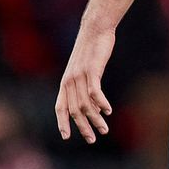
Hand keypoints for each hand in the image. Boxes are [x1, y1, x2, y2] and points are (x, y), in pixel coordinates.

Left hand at [55, 24, 115, 143]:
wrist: (95, 29)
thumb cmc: (92, 49)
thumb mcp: (86, 69)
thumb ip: (86, 87)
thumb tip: (96, 107)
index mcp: (65, 82)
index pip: (60, 107)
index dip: (62, 123)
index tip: (66, 137)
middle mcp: (69, 81)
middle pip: (74, 110)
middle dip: (83, 127)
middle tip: (92, 139)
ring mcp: (79, 76)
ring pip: (85, 105)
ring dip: (95, 119)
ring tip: (104, 129)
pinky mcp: (91, 70)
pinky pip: (94, 92)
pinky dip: (101, 103)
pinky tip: (108, 110)